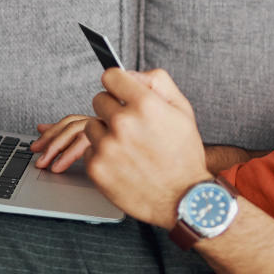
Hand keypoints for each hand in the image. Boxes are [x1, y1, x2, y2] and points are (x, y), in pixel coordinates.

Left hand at [31, 69, 209, 228]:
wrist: (183, 199)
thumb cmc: (184, 155)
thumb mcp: (182, 110)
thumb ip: (158, 82)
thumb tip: (130, 74)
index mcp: (146, 104)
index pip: (111, 76)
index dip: (117, 84)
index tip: (120, 93)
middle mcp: (124, 123)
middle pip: (99, 99)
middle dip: (112, 109)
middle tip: (131, 127)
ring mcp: (107, 146)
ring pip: (92, 126)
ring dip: (106, 133)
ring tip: (128, 148)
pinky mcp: (96, 168)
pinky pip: (90, 150)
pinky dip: (103, 155)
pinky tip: (123, 164)